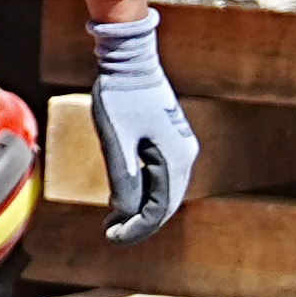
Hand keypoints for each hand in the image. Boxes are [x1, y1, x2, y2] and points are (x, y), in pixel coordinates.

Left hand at [80, 7, 197, 242]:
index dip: (136, 228)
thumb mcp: (116, 141)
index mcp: (175, 159)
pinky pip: (159, 175)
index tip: (112, 238)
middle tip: (111, 234)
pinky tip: (123, 197)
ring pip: (164, 190)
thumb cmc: (119, 96)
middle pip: (166, 203)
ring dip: (141, 208)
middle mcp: (184, 155)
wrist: (129, 59)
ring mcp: (179, 146)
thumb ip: (123, 179)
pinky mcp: (168, 139)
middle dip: (139, 222)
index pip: (160, 209)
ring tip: (113, 221)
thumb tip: (126, 215)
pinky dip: (143, 191)